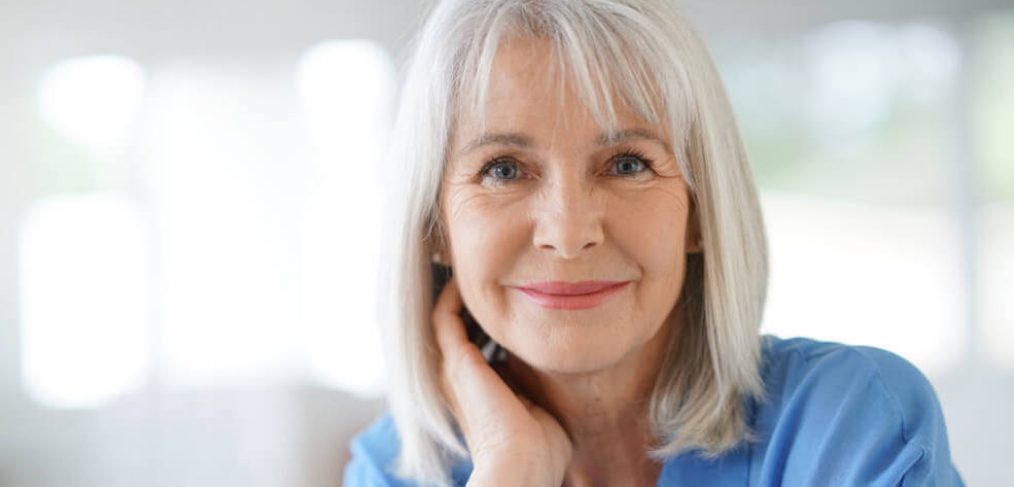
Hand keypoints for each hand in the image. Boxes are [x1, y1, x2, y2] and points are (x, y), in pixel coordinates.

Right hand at [433, 277, 572, 485]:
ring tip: (478, 265)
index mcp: (472, 387)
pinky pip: (444, 316)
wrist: (524, 464)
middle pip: (452, 324)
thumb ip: (535, 378)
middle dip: (468, 297)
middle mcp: (455, 376)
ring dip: (458, 291)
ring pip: (442, 316)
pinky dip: (453, 294)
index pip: (469, 339)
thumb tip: (555, 358)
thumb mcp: (537, 401)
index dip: (480, 314)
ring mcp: (452, 369)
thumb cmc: (540, 445)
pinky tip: (471, 277)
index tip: (504, 288)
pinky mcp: (456, 361)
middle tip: (489, 269)